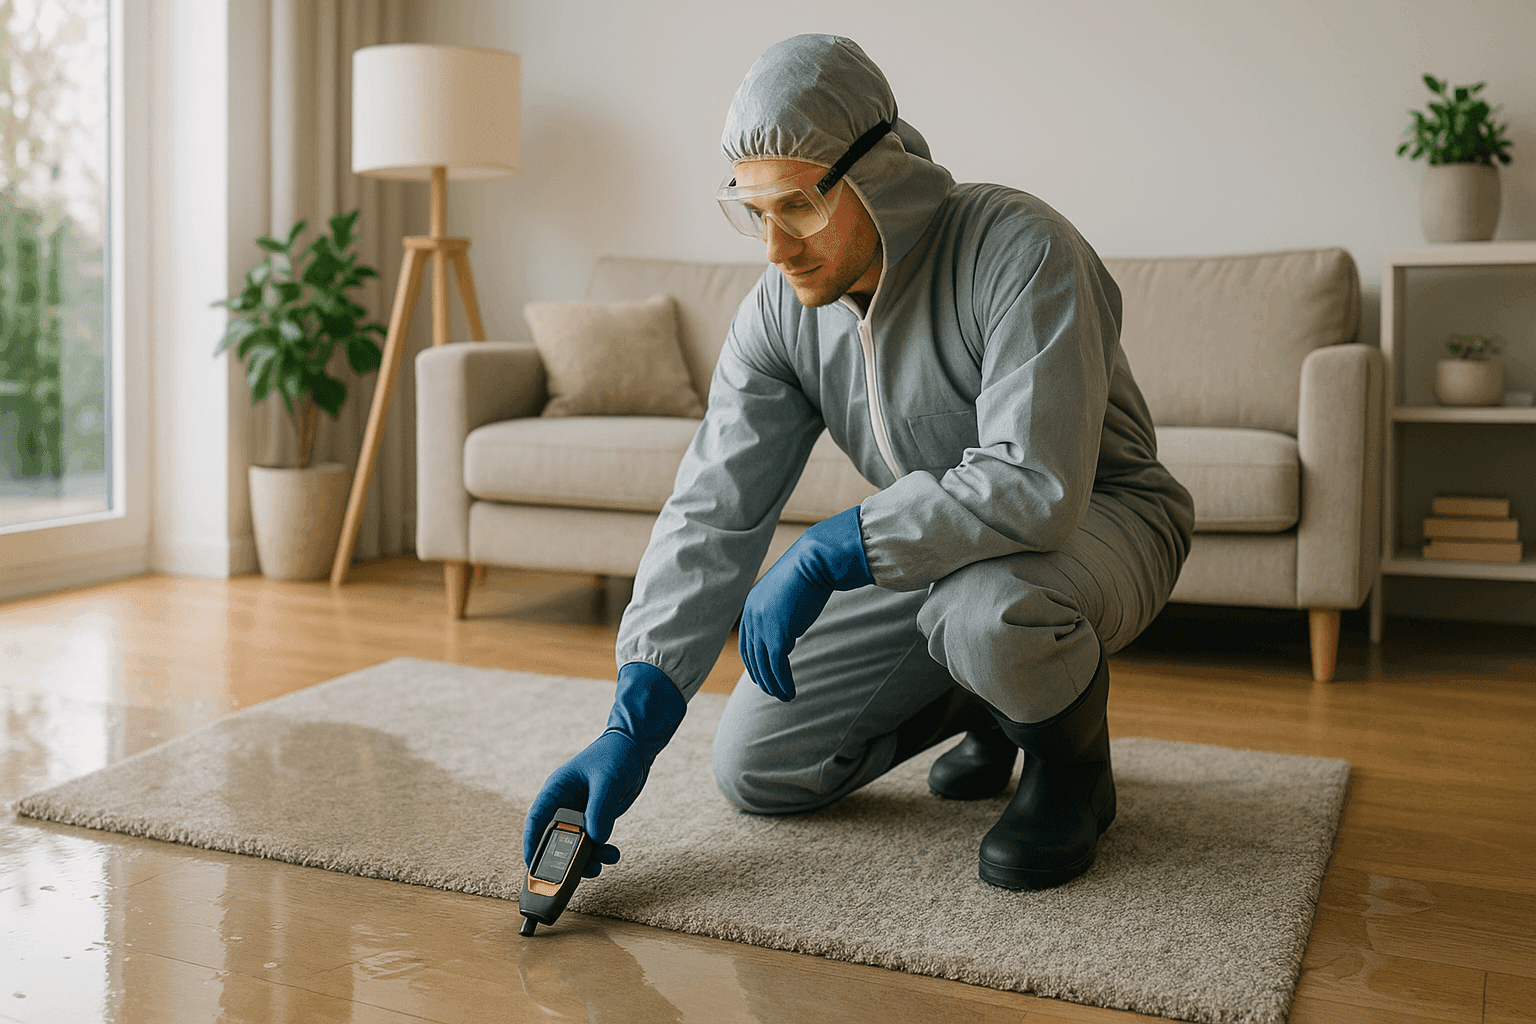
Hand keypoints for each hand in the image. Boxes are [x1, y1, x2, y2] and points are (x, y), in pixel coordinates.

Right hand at [522, 662, 686, 877]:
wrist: (636, 749)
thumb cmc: (615, 756)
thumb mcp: (607, 780)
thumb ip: (600, 809)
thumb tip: (596, 838)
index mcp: (557, 790)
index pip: (537, 819)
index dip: (531, 843)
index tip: (532, 865)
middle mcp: (565, 804)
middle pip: (555, 838)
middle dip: (562, 858)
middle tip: (570, 876)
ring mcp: (580, 813)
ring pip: (575, 844)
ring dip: (585, 858)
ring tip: (600, 865)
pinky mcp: (595, 819)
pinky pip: (592, 842)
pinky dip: (600, 852)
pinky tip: (612, 855)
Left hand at [739, 505, 873, 701]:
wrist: (814, 562)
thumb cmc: (807, 576)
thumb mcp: (785, 598)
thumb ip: (780, 619)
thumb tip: (785, 641)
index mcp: (751, 607)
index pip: (747, 644)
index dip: (753, 664)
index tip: (761, 677)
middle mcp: (751, 618)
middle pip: (753, 658)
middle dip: (762, 678)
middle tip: (773, 692)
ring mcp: (762, 627)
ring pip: (764, 666)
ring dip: (774, 686)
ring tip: (784, 697)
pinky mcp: (777, 635)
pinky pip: (777, 667)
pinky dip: (783, 683)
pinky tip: (791, 693)